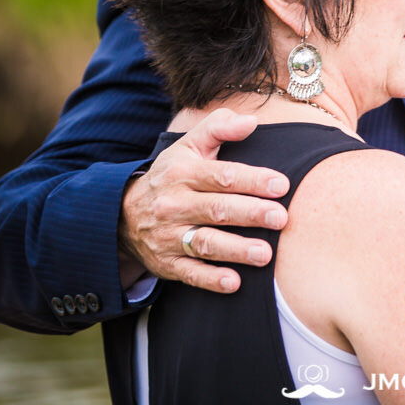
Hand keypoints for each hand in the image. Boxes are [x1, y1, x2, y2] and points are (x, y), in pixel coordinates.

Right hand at [118, 108, 289, 292]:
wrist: (123, 214)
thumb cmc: (171, 175)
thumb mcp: (188, 145)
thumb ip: (219, 128)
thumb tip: (251, 121)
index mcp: (183, 172)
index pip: (222, 175)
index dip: (253, 179)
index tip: (282, 184)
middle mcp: (174, 204)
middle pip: (216, 209)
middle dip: (250, 213)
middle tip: (281, 218)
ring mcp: (169, 235)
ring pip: (204, 243)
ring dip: (235, 250)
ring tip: (265, 254)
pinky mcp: (166, 263)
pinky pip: (189, 273)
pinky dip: (211, 279)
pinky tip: (235, 283)